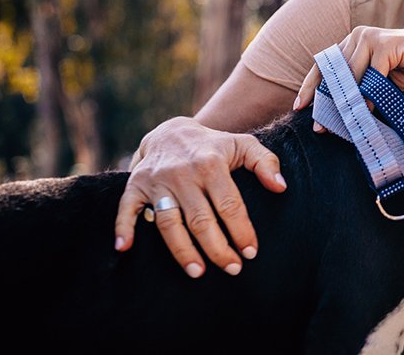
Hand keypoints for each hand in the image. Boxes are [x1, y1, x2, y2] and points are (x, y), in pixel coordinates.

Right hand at [113, 116, 286, 277]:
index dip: (241, 230)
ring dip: (182, 250)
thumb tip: (280, 188)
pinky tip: (124, 248)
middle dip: (217, 248)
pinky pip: (126, 209)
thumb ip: (266, 163)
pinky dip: (123, 228)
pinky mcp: (135, 185)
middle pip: (201, 219)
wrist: (172, 131)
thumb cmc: (214, 146)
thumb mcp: (244, 145)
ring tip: (198, 272)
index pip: (229, 204)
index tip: (250, 252)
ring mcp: (157, 180)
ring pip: (169, 222)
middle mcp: (183, 173)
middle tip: (232, 269)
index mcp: (211, 164)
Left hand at [293, 27, 403, 116]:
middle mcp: (357, 36)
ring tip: (342, 123)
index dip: (310, 86)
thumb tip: (332, 116)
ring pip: (350, 73)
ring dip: (346, 101)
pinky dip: (369, 94)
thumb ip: (356, 90)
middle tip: (320, 126)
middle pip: (333, 71)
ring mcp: (371, 37)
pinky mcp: (386, 44)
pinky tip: (367, 111)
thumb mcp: (375, 83)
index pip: (324, 65)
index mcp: (351, 43)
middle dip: (326, 101)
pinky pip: (372, 74)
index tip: (300, 107)